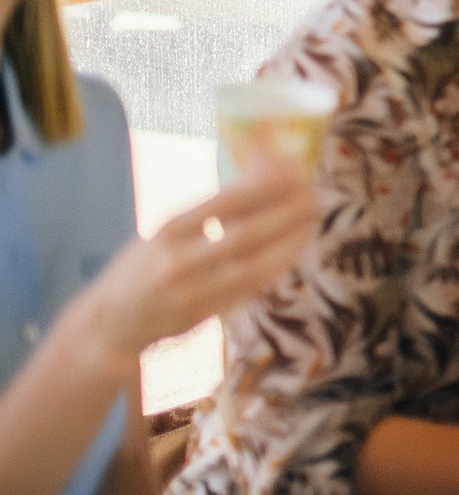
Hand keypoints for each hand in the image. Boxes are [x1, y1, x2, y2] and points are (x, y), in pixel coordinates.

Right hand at [75, 160, 315, 360]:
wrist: (110, 323)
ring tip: (311, 222)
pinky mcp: (206, 314)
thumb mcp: (162, 233)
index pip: (224, 203)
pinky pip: (250, 288)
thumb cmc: (140, 268)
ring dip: (288, 242)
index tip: (291, 171)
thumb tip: (254, 179)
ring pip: (254, 264)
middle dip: (285, 213)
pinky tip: (294, 251)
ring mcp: (194, 291)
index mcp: (168, 231)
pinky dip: (276, 268)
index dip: (263, 186)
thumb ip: (204, 213)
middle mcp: (180, 260)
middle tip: (312, 195)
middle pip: (245, 233)